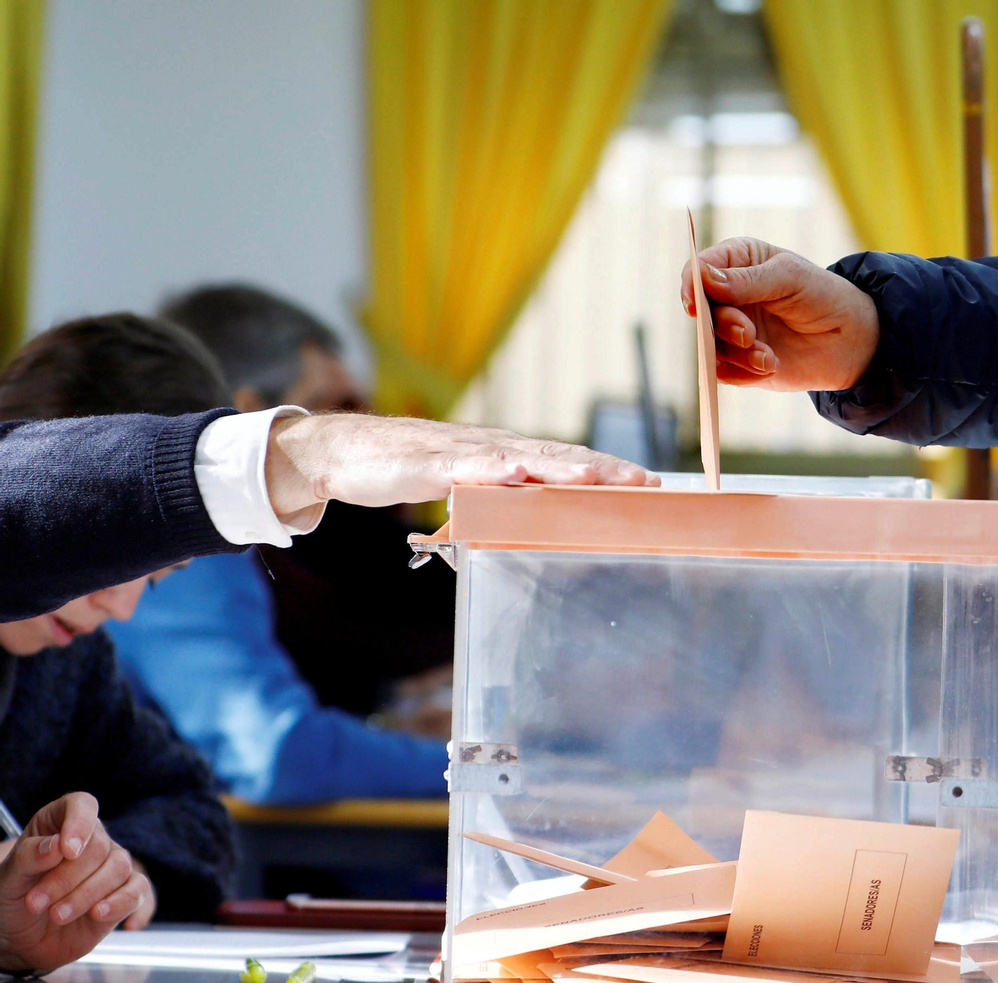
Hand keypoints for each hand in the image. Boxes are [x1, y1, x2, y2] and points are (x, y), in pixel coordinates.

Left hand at [0, 793, 152, 973]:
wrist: (23, 938)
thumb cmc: (14, 898)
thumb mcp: (8, 878)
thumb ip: (29, 857)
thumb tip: (57, 846)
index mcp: (61, 823)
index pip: (81, 806)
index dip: (79, 823)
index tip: (67, 850)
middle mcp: (92, 841)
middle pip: (99, 846)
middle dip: (67, 878)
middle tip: (37, 902)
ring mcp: (111, 867)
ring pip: (119, 869)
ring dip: (86, 895)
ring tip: (56, 915)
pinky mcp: (126, 894)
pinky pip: (137, 891)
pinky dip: (119, 903)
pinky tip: (96, 916)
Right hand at [264, 413, 658, 522]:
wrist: (347, 452)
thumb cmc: (409, 469)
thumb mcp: (467, 488)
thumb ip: (501, 499)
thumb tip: (537, 517)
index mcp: (506, 455)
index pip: (567, 461)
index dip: (608, 470)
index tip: (648, 482)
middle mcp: (495, 448)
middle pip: (558, 456)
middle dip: (602, 469)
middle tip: (644, 480)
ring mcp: (465, 451)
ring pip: (521, 458)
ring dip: (559, 467)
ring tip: (594, 476)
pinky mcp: (431, 462)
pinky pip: (467, 466)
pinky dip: (494, 469)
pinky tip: (516, 474)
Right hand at [679, 237, 879, 390]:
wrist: (850, 340)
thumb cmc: (822, 295)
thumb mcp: (790, 277)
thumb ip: (747, 280)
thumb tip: (703, 277)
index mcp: (738, 263)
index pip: (700, 269)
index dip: (691, 284)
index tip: (694, 303)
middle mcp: (729, 297)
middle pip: (701, 311)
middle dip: (721, 324)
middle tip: (747, 334)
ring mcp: (733, 330)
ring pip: (711, 345)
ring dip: (738, 353)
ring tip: (768, 357)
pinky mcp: (741, 362)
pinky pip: (725, 372)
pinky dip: (744, 373)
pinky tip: (772, 365)